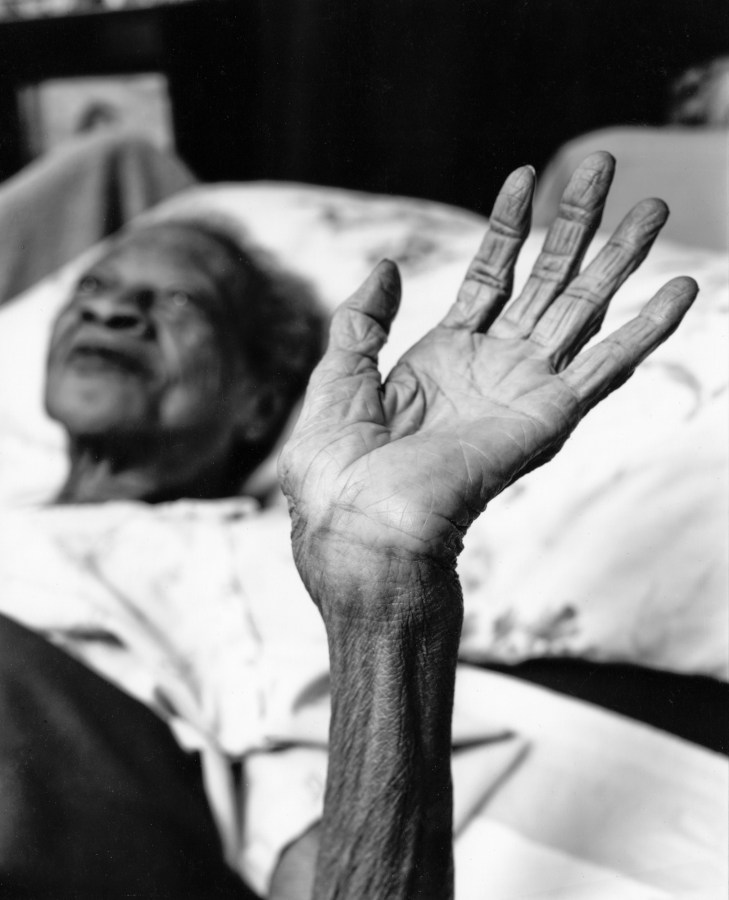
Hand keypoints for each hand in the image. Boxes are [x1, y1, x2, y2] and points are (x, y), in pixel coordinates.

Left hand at [279, 153, 697, 597]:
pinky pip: (604, 368)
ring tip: (653, 205)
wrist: (360, 529)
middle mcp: (491, 369)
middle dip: (574, 224)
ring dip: (619, 259)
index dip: (507, 227)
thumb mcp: (338, 380)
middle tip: (602, 166)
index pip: (488, 276)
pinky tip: (679, 291)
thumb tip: (386, 266)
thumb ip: (363, 322)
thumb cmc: (338, 473)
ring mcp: (523, 391)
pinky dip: (644, 331)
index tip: (524, 176)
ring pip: (582, 310)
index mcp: (442, 358)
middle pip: (545, 281)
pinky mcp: (547, 418)